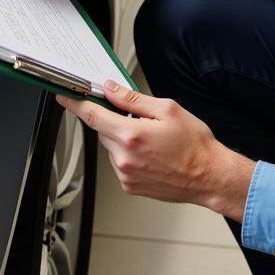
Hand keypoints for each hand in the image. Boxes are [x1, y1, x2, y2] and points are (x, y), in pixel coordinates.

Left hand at [57, 79, 255, 219]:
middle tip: (140, 120)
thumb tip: (111, 89)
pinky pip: (119, 163)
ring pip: (111, 147)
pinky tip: (151, 155)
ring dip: (123, 139)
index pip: (92, 115)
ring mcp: (125, 175)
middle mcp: (124, 157)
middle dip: (115, 121)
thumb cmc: (194, 145)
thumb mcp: (167, 110)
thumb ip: (133, 100)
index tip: (65, 97)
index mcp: (131, 135)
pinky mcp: (129, 186)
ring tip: (152, 142)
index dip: (75, 104)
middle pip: (103, 130)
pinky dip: (129, 155)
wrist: (209, 176)